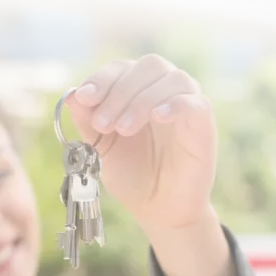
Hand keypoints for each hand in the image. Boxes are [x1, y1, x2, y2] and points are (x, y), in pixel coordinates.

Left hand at [64, 54, 218, 230]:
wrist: (156, 209)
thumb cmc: (131, 175)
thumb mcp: (100, 147)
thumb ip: (88, 121)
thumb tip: (71, 96)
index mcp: (136, 91)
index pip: (122, 67)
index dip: (102, 78)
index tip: (84, 97)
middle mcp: (163, 91)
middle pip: (148, 66)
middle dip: (119, 92)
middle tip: (103, 124)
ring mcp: (186, 106)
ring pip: (174, 78)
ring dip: (142, 100)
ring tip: (123, 129)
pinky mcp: (204, 126)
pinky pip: (198, 103)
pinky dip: (177, 104)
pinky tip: (158, 117)